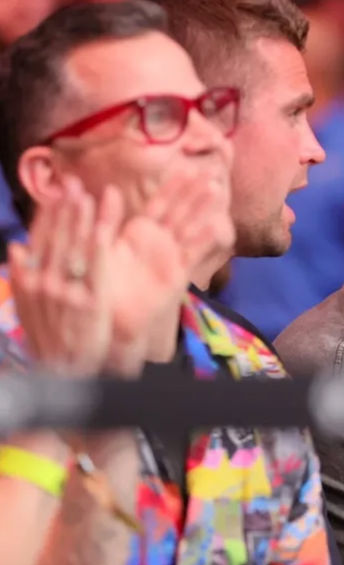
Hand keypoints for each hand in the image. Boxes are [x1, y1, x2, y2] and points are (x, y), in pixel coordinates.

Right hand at [8, 177, 119, 374]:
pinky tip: (102, 224)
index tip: (56, 195)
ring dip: (80, 218)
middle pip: (56, 239)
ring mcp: (66, 292)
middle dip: (64, 210)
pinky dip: (97, 242)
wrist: (64, 376)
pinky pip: (95, 266)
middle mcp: (44, 284)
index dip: (48, 217)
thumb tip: (17, 248)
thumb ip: (23, 280)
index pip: (39, 242)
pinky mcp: (90, 301)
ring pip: (74, 247)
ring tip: (86, 194)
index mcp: (29, 283)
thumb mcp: (29, 313)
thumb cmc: (52, 343)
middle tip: (72, 184)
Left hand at [106, 174, 233, 367]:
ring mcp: (171, 257)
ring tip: (215, 189)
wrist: (110, 317)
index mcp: (140, 232)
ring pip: (190, 226)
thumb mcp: (101, 245)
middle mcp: (159, 242)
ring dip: (203, 208)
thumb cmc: (103, 284)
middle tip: (210, 173)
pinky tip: (216, 224)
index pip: (160, 202)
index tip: (187, 166)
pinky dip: (204, 239)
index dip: (174, 185)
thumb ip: (108, 218)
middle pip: (180, 211)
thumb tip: (111, 188)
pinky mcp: (178, 274)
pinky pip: (193, 253)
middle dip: (194, 192)